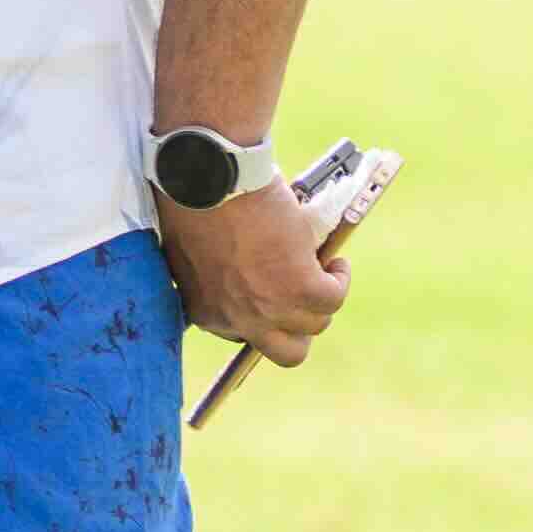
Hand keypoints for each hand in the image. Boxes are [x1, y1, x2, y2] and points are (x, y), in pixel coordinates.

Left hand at [156, 166, 352, 368]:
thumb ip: (215, 278)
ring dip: (322, 298)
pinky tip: (335, 261)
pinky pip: (333, 298)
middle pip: (287, 351)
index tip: (274, 300)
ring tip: (323, 269)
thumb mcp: (194, 256)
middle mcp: (242, 320)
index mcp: (209, 314)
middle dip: (299, 328)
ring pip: (316, 323)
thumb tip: (244, 274)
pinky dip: (339, 279)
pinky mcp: (301, 285)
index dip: (266, 319)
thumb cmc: (193, 204)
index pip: (247, 339)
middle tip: (303, 295)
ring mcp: (273, 307)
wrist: (206, 180)